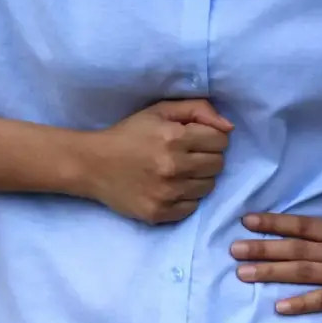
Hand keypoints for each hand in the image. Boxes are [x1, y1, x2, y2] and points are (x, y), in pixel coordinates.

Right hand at [83, 100, 232, 223]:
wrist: (92, 165)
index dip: (211, 138)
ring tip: (177, 172)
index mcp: (174, 138)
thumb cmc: (128, 134)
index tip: (194, 140)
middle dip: (206, 158)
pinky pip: (192, 207)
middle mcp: (173, 167)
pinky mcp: (159, 213)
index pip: (221, 141)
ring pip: (208, 187)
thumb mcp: (159, 111)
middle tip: (186, 156)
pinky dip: (186, 197)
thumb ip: (197, 109)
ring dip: (198, 178)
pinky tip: (169, 188)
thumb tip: (229, 127)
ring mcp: (167, 193)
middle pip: (218, 165)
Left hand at [231, 213, 321, 317]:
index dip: (273, 222)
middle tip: (233, 249)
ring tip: (242, 274)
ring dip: (271, 273)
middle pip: (295, 248)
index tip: (246, 220)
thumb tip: (297, 228)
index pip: (301, 225)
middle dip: (262, 248)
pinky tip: (279, 307)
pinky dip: (300, 303)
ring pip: (303, 272)